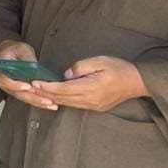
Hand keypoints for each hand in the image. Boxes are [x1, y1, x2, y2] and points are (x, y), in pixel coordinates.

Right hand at [0, 40, 56, 110]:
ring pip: (23, 97)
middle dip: (32, 98)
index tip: (27, 86)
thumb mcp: (21, 49)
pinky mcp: (19, 89)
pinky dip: (38, 101)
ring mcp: (12, 86)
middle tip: (45, 100)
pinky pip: (28, 97)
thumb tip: (35, 66)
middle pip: (16, 93)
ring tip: (50, 103)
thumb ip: (27, 57)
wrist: (10, 52)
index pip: (4, 80)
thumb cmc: (13, 50)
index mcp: (1, 69)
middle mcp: (5, 81)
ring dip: (37, 102)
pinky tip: (48, 103)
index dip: (15, 85)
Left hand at [34, 55, 149, 111]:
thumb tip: (65, 75)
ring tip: (38, 92)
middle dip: (44, 94)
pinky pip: (75, 105)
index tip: (34, 83)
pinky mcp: (96, 107)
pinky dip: (63, 100)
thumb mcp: (99, 61)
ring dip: (52, 98)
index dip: (47, 87)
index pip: (63, 89)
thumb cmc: (118, 68)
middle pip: (62, 99)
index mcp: (91, 88)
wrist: (137, 82)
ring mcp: (93, 105)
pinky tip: (54, 96)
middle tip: (29, 88)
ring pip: (67, 104)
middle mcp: (90, 100)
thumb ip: (80, 67)